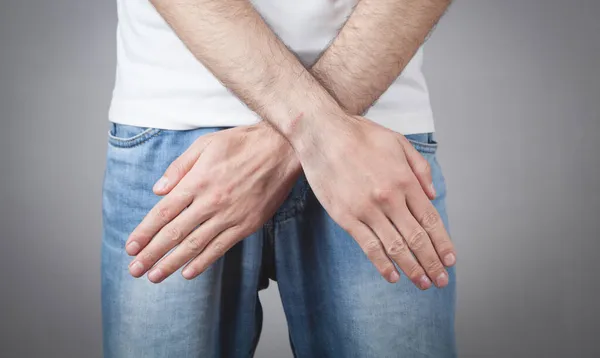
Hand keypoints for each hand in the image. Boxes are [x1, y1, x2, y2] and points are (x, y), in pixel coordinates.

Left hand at [125, 121, 300, 282]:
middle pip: (174, 233)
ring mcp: (230, 215)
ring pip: (195, 245)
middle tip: (135, 269)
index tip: (131, 247)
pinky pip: (220, 247)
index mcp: (197, 181)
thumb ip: (180, 167)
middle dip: (151, 254)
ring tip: (154, 277)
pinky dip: (203, 262)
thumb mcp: (206, 144)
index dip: (145, 232)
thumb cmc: (243, 142)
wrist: (283, 149)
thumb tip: (157, 189)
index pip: (163, 212)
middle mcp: (210, 202)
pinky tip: (188, 273)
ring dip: (172, 263)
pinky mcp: (247, 224)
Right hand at [294, 114, 455, 288]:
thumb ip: (420, 168)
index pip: (430, 219)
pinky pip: (369, 246)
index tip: (450, 260)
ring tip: (422, 283)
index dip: (442, 243)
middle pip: (417, 238)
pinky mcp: (346, 216)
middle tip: (440, 280)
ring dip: (412, 268)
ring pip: (396, 247)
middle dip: (432, 262)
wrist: (323, 133)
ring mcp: (367, 209)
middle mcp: (390, 198)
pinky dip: (382, 264)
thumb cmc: (360, 135)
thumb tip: (434, 195)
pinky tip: (392, 276)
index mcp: (405, 180)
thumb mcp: (398, 141)